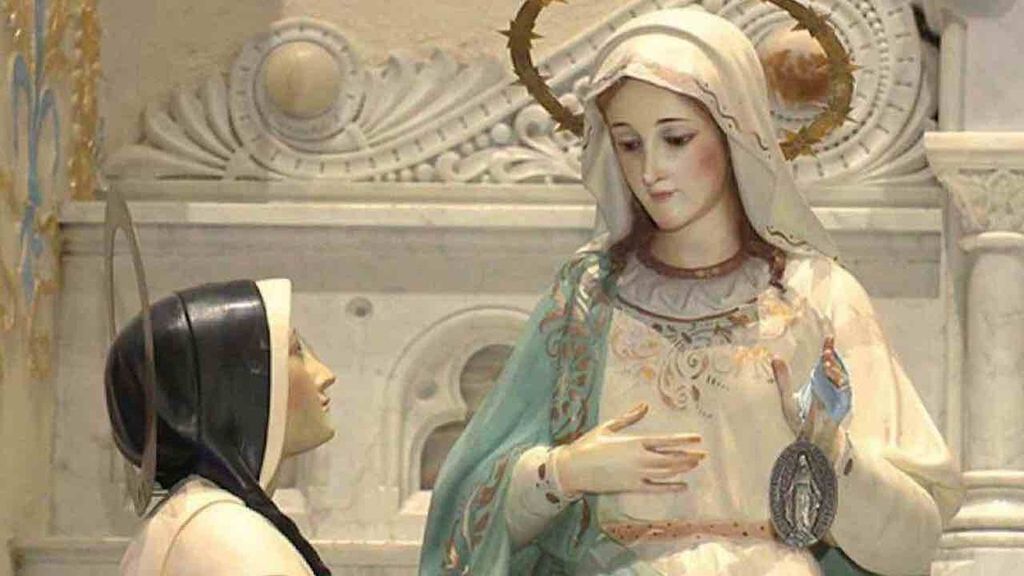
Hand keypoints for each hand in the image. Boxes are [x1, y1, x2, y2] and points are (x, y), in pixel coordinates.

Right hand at [553, 402, 704, 493]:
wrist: (574, 468)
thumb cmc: (588, 445)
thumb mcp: (608, 427)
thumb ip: (629, 417)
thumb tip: (644, 405)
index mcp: (634, 442)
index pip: (666, 441)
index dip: (684, 440)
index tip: (698, 438)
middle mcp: (639, 459)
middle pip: (670, 458)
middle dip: (688, 456)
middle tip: (703, 454)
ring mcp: (636, 474)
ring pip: (666, 472)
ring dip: (682, 468)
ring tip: (695, 464)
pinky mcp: (631, 486)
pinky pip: (656, 487)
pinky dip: (670, 486)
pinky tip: (682, 485)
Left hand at [772, 337, 845, 462]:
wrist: (811, 447)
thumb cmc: (802, 424)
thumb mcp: (788, 400)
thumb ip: (783, 380)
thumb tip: (775, 357)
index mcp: (820, 386)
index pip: (826, 365)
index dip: (828, 351)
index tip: (829, 338)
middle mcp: (831, 391)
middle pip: (836, 371)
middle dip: (832, 361)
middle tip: (825, 353)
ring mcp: (838, 401)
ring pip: (842, 382)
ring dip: (836, 372)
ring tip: (826, 363)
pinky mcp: (840, 413)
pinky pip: (844, 398)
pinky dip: (840, 388)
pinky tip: (833, 381)